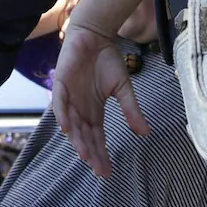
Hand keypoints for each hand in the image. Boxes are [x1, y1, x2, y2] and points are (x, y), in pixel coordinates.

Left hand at [50, 22, 147, 178]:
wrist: (96, 34)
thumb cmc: (107, 60)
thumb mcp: (123, 89)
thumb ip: (131, 110)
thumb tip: (146, 133)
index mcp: (94, 111)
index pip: (97, 138)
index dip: (101, 154)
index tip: (108, 172)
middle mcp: (80, 109)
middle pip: (85, 136)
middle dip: (91, 153)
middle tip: (99, 170)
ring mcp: (69, 98)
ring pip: (72, 124)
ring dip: (78, 140)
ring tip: (86, 156)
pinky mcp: (61, 84)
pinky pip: (60, 104)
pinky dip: (63, 117)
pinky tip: (69, 129)